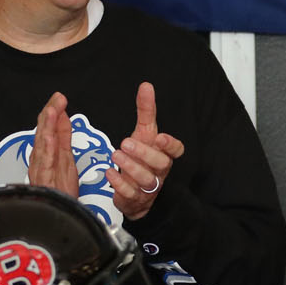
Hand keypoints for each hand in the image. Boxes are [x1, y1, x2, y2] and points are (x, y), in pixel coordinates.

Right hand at [26, 92, 78, 197]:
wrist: (59, 215)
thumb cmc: (61, 192)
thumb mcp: (66, 157)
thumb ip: (63, 136)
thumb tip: (64, 116)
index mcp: (48, 152)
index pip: (49, 127)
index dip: (54, 112)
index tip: (60, 99)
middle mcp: (43, 159)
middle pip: (44, 131)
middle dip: (50, 114)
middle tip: (57, 98)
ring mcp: (42, 170)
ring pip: (43, 144)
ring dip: (47, 126)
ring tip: (51, 111)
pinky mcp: (45, 181)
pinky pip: (46, 164)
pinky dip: (47, 149)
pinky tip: (49, 138)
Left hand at [107, 82, 184, 221]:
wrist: (137, 193)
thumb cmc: (142, 158)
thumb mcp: (144, 133)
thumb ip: (146, 111)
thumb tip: (146, 85)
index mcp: (163, 154)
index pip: (176, 150)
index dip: (170, 145)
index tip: (161, 137)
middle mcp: (159, 171)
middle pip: (160, 164)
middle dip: (144, 154)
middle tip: (125, 143)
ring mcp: (147, 187)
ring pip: (146, 180)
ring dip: (131, 167)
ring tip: (116, 155)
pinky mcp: (134, 199)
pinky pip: (130, 194)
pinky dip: (119, 184)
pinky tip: (109, 173)